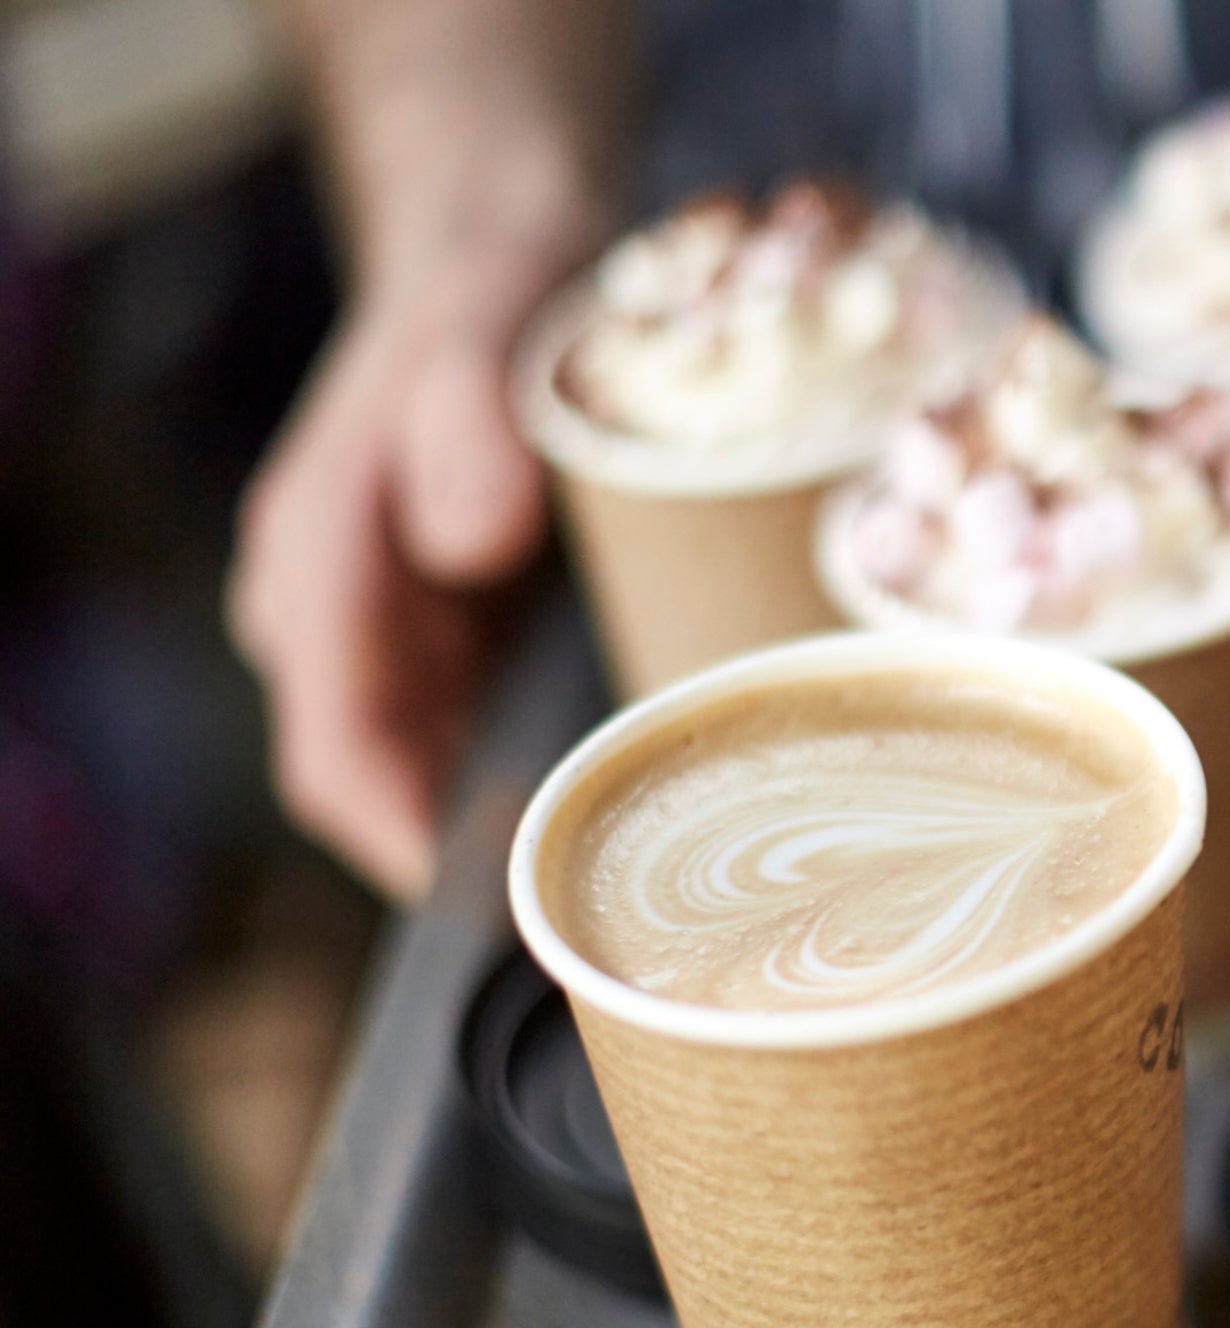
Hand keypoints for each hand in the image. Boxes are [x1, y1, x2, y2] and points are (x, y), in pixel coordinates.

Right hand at [230, 241, 577, 899]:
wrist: (504, 247)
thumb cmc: (493, 286)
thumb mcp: (489, 320)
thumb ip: (466, 418)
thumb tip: (465, 539)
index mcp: (323, 555)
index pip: (340, 751)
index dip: (412, 843)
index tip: (500, 908)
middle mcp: (340, 605)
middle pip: (390, 777)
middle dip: (480, 852)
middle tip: (609, 911)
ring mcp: (392, 620)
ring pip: (440, 762)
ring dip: (518, 818)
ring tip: (641, 873)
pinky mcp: (450, 620)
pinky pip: (481, 724)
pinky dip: (542, 765)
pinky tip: (637, 793)